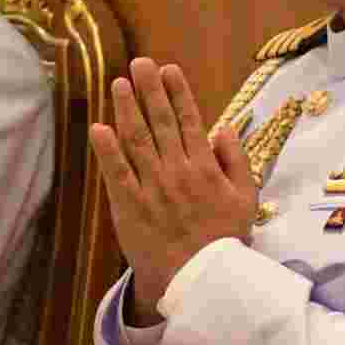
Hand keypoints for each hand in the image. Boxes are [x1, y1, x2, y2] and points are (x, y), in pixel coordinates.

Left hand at [89, 57, 256, 320]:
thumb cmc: (225, 240)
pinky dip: (107, 150)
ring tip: (119, 85)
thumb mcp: (245, 199)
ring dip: (127, 110)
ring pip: (137, 140)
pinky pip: (116, 173)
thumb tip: (223, 128)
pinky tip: (99, 127)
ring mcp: (152, 188)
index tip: (168, 69)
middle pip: (160, 122)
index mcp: (205, 168)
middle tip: (139, 64)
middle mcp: (177, 171)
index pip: (189, 121)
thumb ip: (236, 161)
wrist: (201, 280)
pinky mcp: (130, 206)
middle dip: (149, 90)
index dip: (178, 93)